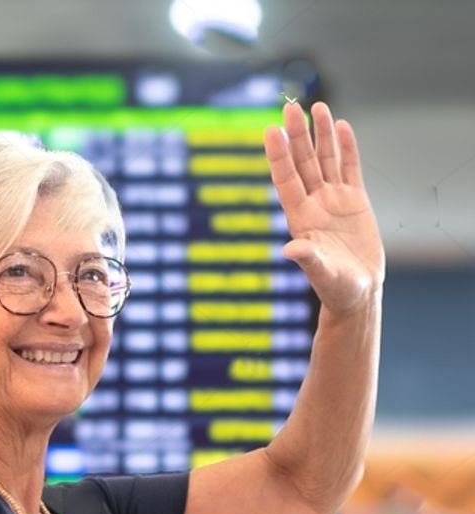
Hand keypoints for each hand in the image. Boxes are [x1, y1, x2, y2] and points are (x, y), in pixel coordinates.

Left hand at [264, 101, 384, 316]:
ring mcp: (334, 201)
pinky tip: (342, 127)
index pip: (286, 180)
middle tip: (291, 108)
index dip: (278, 156)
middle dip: (298, 136)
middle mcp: (314, 205)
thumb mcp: (321, 274)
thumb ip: (308, 259)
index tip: (270, 131)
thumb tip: (290, 249)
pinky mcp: (355, 202)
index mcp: (300, 219)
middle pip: (303, 163)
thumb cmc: (336, 288)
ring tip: (317, 107)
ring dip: (321, 135)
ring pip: (325, 160)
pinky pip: (349, 168)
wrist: (357, 292)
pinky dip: (346, 148)